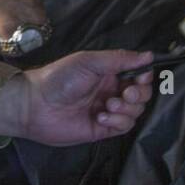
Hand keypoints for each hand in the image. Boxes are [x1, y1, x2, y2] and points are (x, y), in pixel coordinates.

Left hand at [0, 49, 154, 145]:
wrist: (35, 105)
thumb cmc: (59, 78)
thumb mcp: (89, 62)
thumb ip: (120, 59)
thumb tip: (149, 55)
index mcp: (108, 73)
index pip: (138, 75)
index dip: (144, 77)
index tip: (141, 77)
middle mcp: (110, 91)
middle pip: (141, 95)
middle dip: (139, 94)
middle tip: (125, 93)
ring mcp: (107, 111)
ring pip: (135, 112)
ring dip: (127, 109)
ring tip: (108, 105)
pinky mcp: (102, 129)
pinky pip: (123, 127)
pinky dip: (117, 122)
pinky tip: (101, 117)